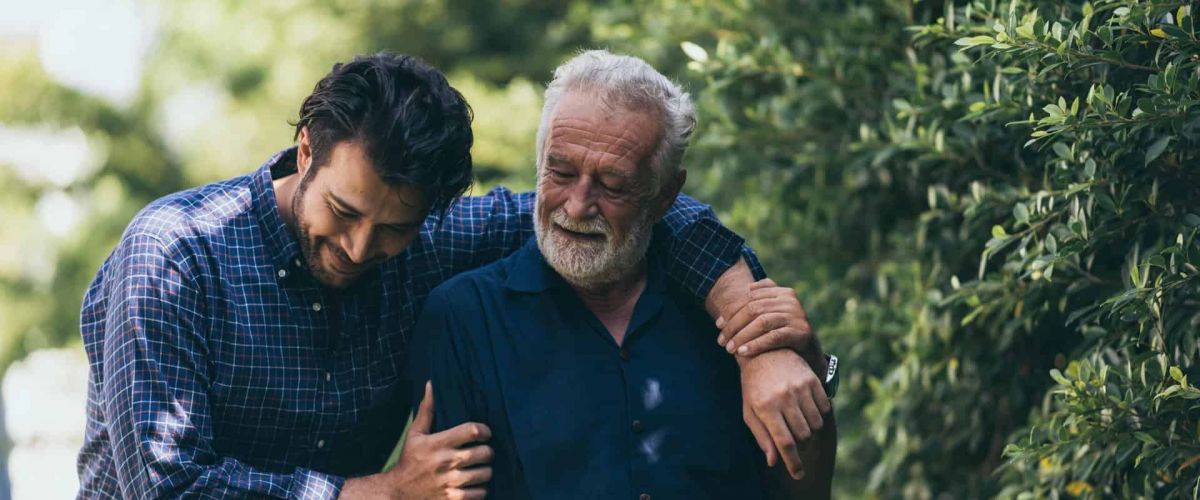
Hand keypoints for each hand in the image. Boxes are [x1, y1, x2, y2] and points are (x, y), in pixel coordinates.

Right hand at [340, 382, 492, 498]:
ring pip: (486, 474)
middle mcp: (446, 462)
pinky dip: (480, 489)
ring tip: (480, 469)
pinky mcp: (453, 499)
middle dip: (488, 452)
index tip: (484, 433)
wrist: (398, 493)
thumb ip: (426, 410)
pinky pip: (480, 493)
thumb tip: (430, 385)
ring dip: (485, 471)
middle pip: (484, 453)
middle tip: (484, 452)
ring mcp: (450, 482)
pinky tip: (474, 485)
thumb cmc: (409, 460)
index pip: (472, 431)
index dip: (484, 430)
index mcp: (437, 443)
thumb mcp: (415, 435)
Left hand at [716, 279, 815, 358]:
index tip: (718, 325)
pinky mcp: (801, 332)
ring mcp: (797, 315)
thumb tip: (732, 305)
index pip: (750, 297)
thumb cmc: (784, 333)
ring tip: (730, 349)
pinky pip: (773, 337)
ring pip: (762, 322)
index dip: (732, 311)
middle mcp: (790, 300)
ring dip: (742, 336)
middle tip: (721, 341)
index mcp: (782, 292)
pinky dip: (756, 345)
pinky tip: (743, 353)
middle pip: (754, 309)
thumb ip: (758, 304)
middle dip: (734, 325)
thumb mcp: (772, 315)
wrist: (810, 352)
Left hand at [738, 349, 830, 479]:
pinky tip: (808, 411)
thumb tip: (773, 461)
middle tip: (795, 442)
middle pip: (803, 436)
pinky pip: (824, 409)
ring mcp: (800, 387)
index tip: (798, 474)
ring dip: (810, 432)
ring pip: (815, 424)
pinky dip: (819, 416)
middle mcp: (784, 397)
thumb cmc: (753, 387)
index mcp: (766, 407)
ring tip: (800, 425)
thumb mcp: (750, 412)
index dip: (793, 462)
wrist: (763, 353)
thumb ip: (762, 437)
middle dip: (801, 446)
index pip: (784, 442)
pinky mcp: (812, 380)